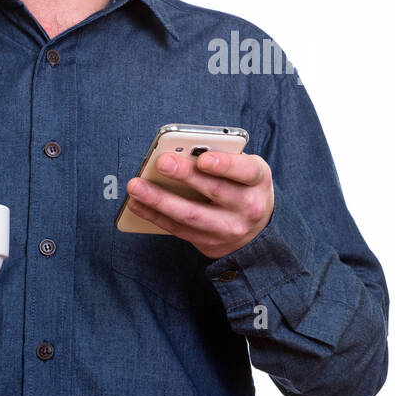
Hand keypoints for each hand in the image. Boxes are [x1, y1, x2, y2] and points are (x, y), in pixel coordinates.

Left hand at [125, 151, 274, 259]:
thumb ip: (221, 157)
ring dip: (160, 200)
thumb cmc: (242, 185)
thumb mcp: (244, 168)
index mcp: (258, 179)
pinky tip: (136, 203)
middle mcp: (248, 207)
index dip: (224, 165)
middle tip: (162, 162)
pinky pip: (178, 229)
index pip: (245, 171)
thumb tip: (181, 152)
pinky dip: (154, 216)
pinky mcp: (209, 243)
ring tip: (136, 186)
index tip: (203, 158)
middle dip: (186, 176)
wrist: (255, 230)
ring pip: (191, 215)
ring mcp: (228, 229)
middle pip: (215, 191)